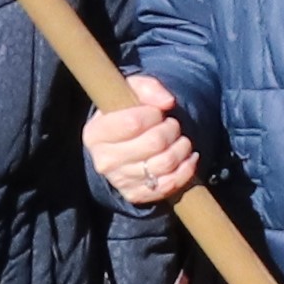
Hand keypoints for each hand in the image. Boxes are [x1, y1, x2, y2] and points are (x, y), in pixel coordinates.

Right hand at [83, 80, 199, 208]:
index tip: (156, 113)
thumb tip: (167, 102)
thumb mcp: (131, 91)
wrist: (120, 145)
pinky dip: (186, 169)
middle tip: (171, 125)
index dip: (153, 115)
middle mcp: (103, 160)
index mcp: (95, 133)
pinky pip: (169, 184)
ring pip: (165, 163)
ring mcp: (119, 181)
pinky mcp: (136, 195)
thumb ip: (148, 88)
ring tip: (181, 140)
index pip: (134, 122)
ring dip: (182, 148)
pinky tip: (187, 157)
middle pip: (154, 143)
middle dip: (171, 130)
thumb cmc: (125, 113)